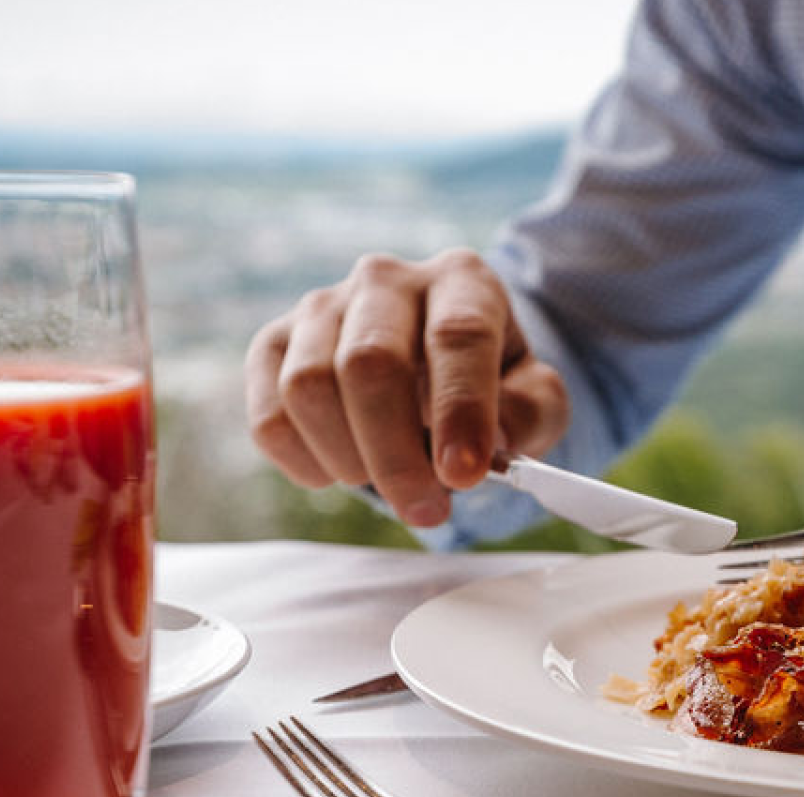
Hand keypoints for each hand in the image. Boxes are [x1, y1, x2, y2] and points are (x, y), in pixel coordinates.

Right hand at [244, 249, 569, 525]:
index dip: (460, 410)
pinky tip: (338, 471)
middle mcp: (386, 280)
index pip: (457, 335)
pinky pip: (269, 413)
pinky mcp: (274, 345)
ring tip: (383, 484)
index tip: (464, 474)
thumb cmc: (490, 384)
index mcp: (461, 281)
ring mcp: (321, 307)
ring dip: (348, 458)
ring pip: (309, 387)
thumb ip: (530, 412)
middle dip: (396, 454)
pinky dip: (302, 460)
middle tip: (424, 509)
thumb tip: (491, 440)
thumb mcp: (534, 396)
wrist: (435, 366)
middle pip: (370, 362)